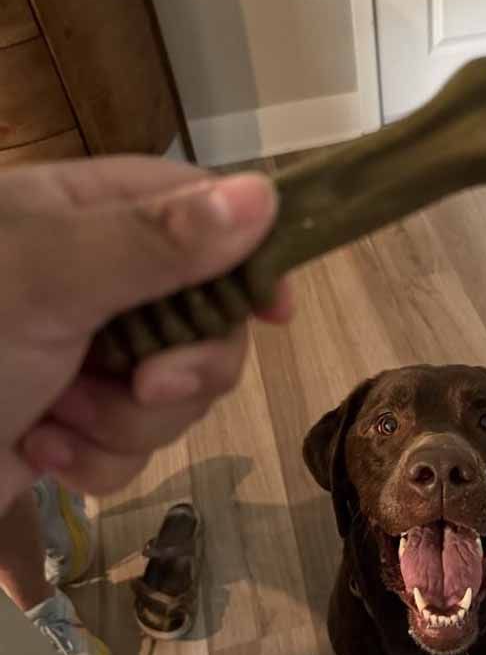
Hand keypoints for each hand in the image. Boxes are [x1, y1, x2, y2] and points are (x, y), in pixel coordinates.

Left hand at [0, 156, 291, 512]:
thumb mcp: (45, 279)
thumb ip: (154, 242)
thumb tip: (266, 195)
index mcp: (81, 215)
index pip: (197, 211)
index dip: (246, 257)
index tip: (273, 309)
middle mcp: (93, 280)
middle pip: (204, 317)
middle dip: (182, 367)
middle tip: (144, 385)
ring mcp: (87, 355)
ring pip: (176, 392)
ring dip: (125, 423)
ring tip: (60, 419)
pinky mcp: (76, 424)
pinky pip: (135, 445)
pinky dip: (95, 459)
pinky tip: (42, 450)